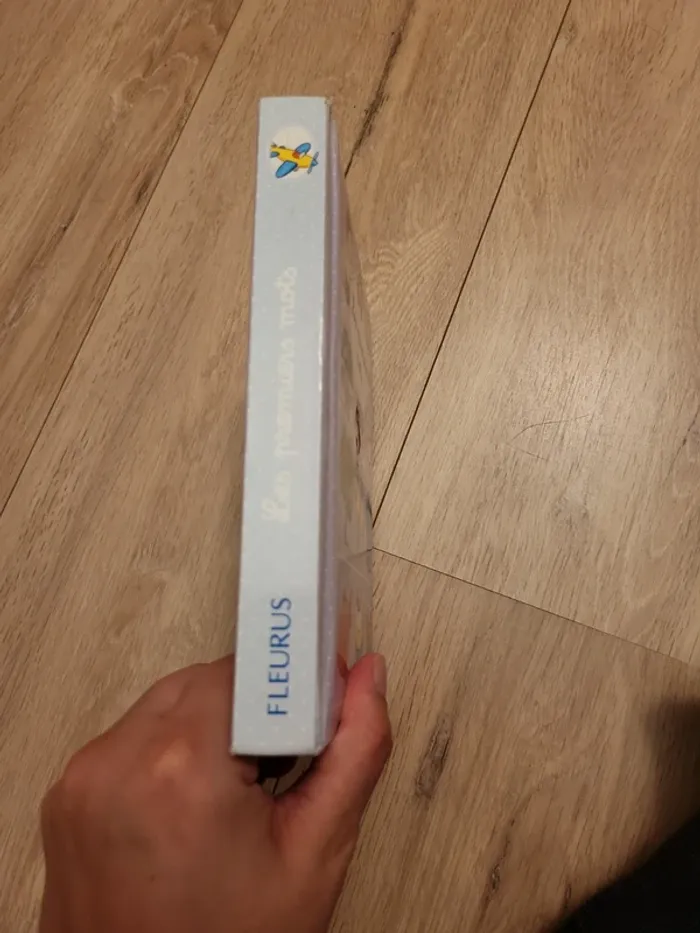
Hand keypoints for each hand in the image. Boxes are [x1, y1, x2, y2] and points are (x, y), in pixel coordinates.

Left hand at [40, 654, 390, 932]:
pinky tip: (194, 802)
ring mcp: (85, 777)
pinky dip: (169, 751)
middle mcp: (118, 761)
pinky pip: (132, 735)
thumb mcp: (314, 855)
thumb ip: (355, 752)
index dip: (290, 686)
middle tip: (282, 767)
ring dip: (210, 727)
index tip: (316, 705)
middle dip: (253, 711)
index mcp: (183, 769)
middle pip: (208, 681)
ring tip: (238, 791)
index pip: (248, 670)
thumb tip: (368, 678)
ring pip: (169, 702)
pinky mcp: (67, 793)